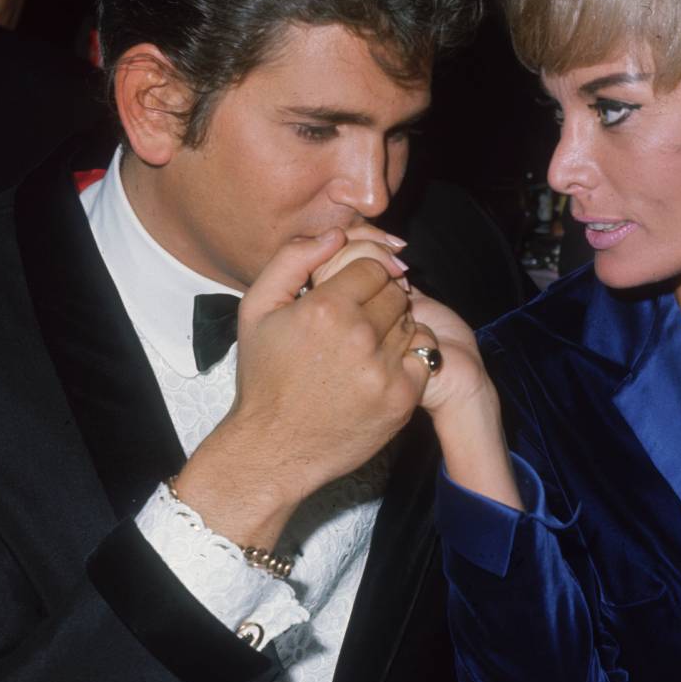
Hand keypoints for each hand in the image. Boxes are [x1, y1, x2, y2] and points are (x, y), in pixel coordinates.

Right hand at [176, 231, 424, 543]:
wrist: (274, 447)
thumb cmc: (264, 377)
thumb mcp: (257, 309)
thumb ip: (292, 260)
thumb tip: (335, 233)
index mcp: (325, 308)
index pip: (373, 266)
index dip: (363, 275)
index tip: (352, 291)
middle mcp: (359, 336)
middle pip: (396, 292)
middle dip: (380, 299)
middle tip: (358, 319)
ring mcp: (384, 369)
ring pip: (411, 322)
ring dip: (394, 327)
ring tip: (365, 344)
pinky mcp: (403, 397)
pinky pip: (423, 355)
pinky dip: (408, 356)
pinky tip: (380, 366)